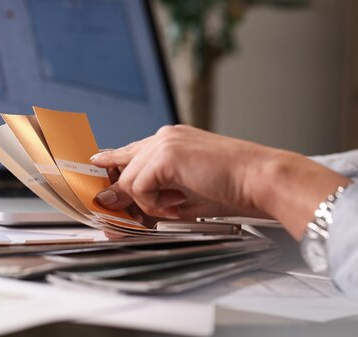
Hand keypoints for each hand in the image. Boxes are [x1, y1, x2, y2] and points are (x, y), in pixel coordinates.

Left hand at [91, 125, 349, 238]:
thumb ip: (151, 197)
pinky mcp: (165, 155)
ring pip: (128, 180)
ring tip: (177, 209)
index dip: (114, 162)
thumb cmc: (232, 189)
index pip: (133, 153)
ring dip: (148, 204)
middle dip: (123, 197)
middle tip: (131, 220)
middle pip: (123, 166)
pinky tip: (178, 205)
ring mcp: (164, 143)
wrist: (260, 180)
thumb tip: (120, 205)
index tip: (97, 162)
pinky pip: (138, 187)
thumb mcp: (184, 196)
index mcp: (172, 142)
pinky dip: (154, 204)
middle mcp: (164, 138)